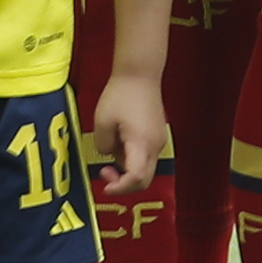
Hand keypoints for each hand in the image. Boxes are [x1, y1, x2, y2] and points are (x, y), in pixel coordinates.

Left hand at [86, 70, 171, 195]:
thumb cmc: (120, 95)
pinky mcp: (157, 135)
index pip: (136, 178)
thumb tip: (108, 155)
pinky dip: (132, 158)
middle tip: (104, 172)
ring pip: (144, 168)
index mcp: (142, 143)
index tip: (104, 186)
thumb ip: (103, 146)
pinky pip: (145, 156)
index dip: (120, 188)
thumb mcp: (102, 122)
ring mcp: (159, 140)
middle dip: (123, 183)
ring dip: (126, 168)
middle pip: (144, 180)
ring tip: (111, 146)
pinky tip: (120, 141)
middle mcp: (155, 146)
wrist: (140, 74)